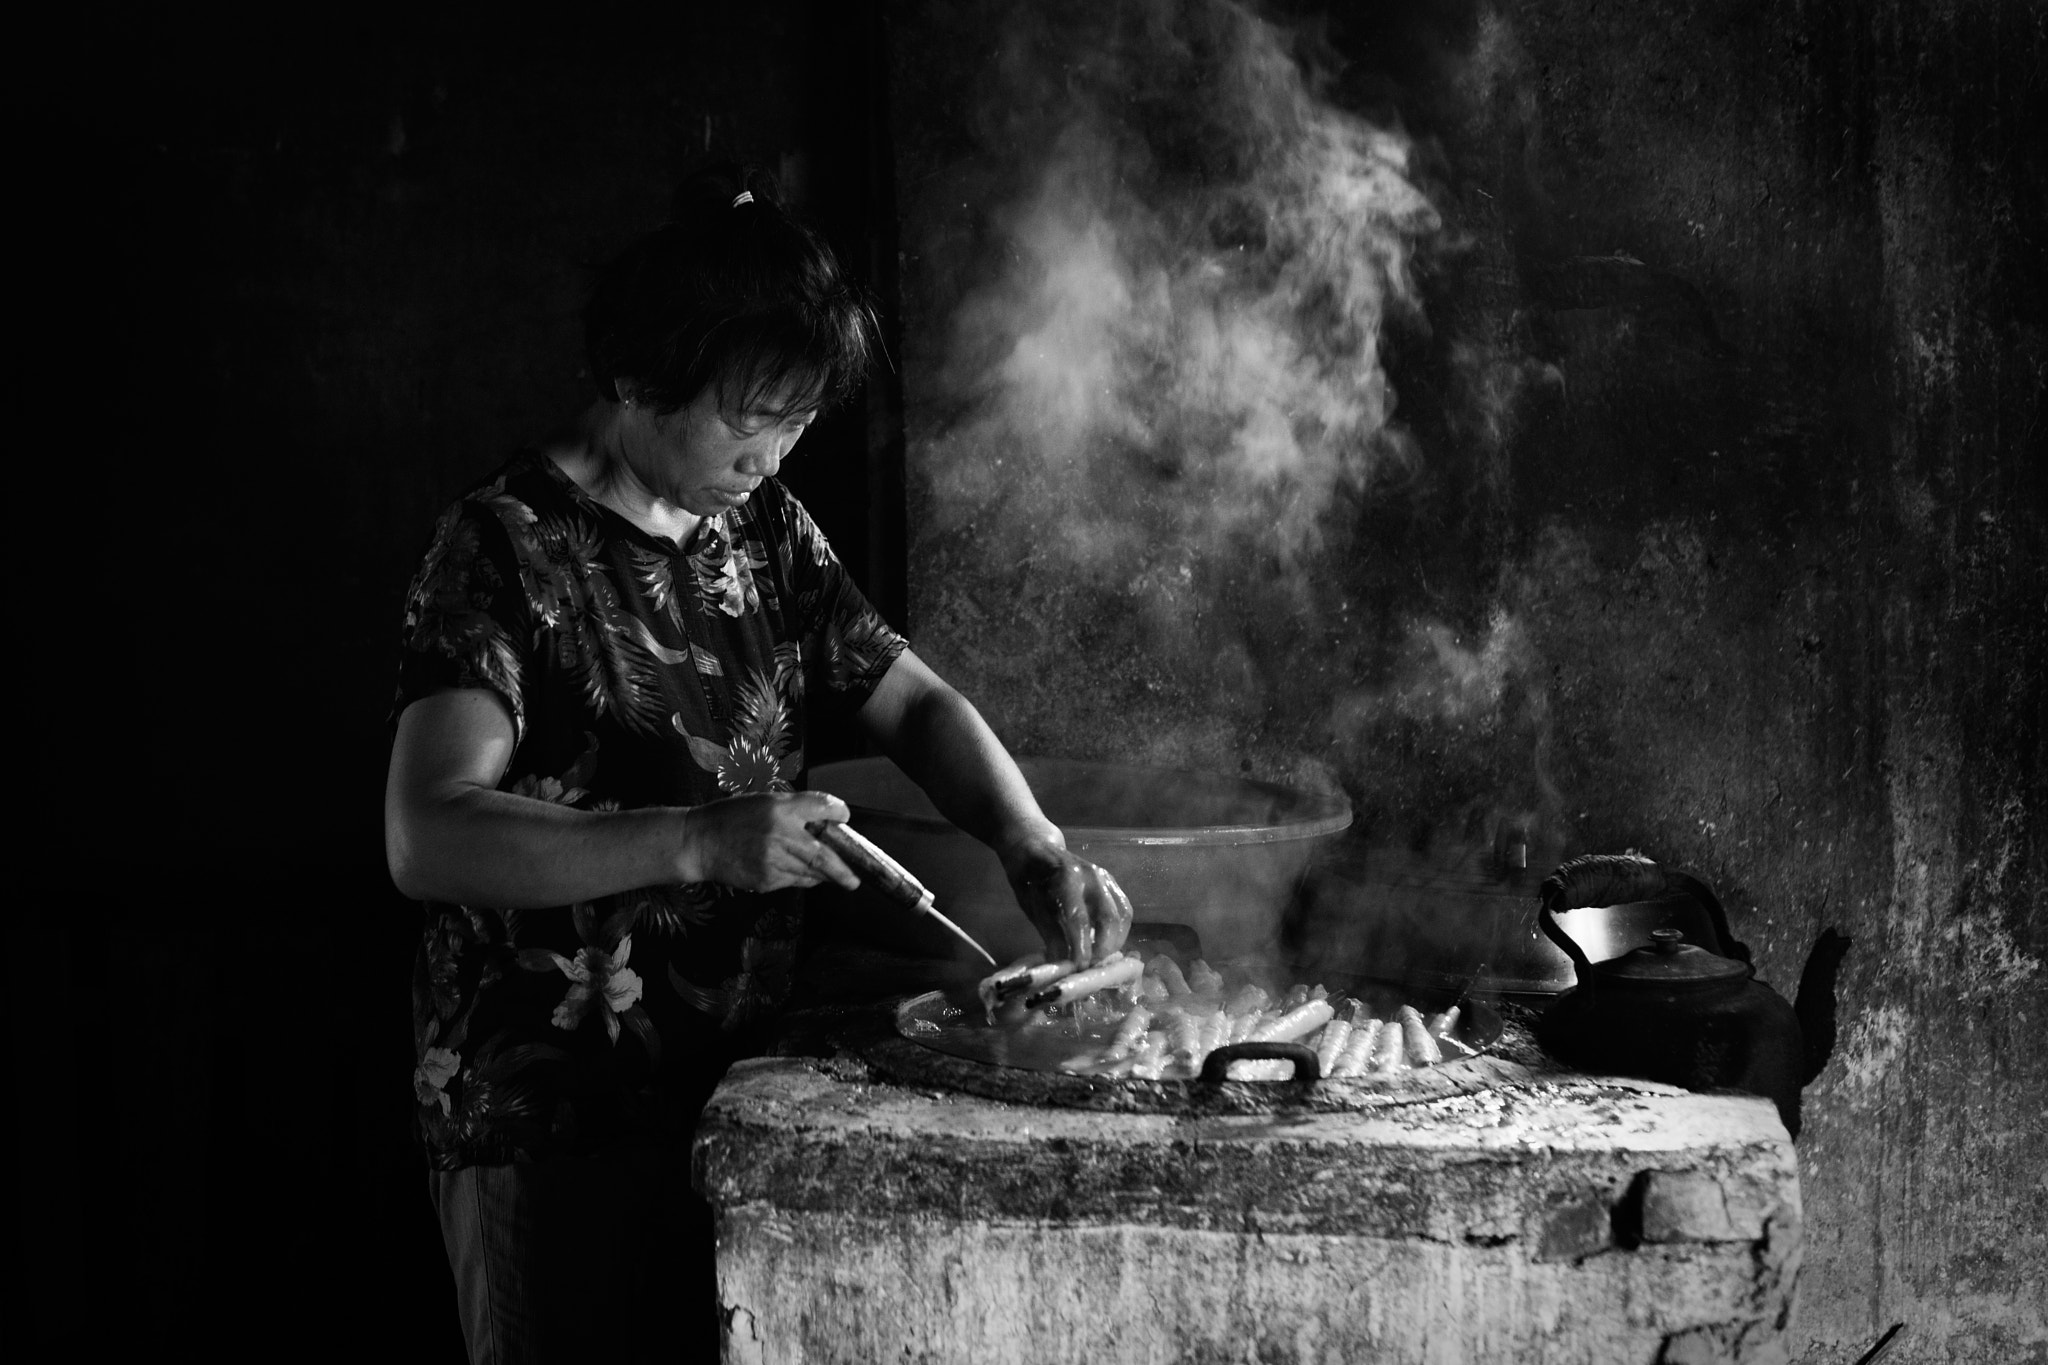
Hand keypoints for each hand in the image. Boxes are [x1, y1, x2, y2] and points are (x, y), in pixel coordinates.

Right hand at [674, 792, 860, 891]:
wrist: (699, 842)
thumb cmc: (732, 818)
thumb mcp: (764, 802)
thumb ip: (795, 810)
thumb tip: (826, 823)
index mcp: (781, 808)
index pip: (823, 806)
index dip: (838, 811)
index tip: (844, 818)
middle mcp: (781, 834)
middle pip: (825, 856)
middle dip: (844, 870)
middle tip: (855, 880)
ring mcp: (774, 860)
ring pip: (811, 873)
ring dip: (823, 875)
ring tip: (832, 875)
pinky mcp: (766, 880)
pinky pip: (794, 881)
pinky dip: (802, 878)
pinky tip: (796, 871)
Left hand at [1000, 835, 1133, 964]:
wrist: (1037, 850)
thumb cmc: (1030, 881)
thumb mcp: (1032, 908)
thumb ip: (1050, 934)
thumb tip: (1064, 964)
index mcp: (1066, 879)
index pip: (1079, 919)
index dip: (1081, 947)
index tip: (1079, 968)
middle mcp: (1091, 875)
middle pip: (1109, 918)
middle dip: (1103, 948)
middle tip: (1090, 965)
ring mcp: (1105, 877)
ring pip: (1123, 915)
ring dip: (1115, 941)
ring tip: (1099, 956)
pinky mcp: (1111, 882)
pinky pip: (1124, 909)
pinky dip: (1119, 930)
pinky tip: (1106, 942)